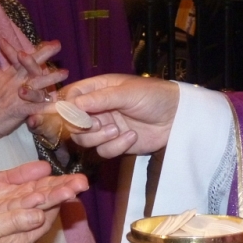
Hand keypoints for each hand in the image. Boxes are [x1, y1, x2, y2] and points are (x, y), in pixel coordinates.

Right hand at [0, 40, 67, 141]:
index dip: (36, 50)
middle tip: (58, 45)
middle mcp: (14, 82)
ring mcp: (17, 95)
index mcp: (10, 76)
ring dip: (51, 78)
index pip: (23, 59)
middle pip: (30, 65)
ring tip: (65, 73)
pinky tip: (59, 105)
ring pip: (36, 84)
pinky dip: (48, 106)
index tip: (51, 42)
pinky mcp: (19, 110)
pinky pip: (37, 107)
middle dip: (44, 54)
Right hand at [45, 74, 179, 157]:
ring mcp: (105, 128)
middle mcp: (97, 109)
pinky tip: (131, 137)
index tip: (68, 115)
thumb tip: (72, 103)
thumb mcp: (126, 92)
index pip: (70, 97)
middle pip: (72, 123)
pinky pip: (103, 152)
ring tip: (117, 130)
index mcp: (97, 90)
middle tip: (97, 124)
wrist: (177, 117)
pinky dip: (116, 147)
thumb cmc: (153, 96)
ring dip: (99, 137)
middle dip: (82, 127)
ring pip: (85, 140)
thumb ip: (98, 99)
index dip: (65, 107)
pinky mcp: (115, 144)